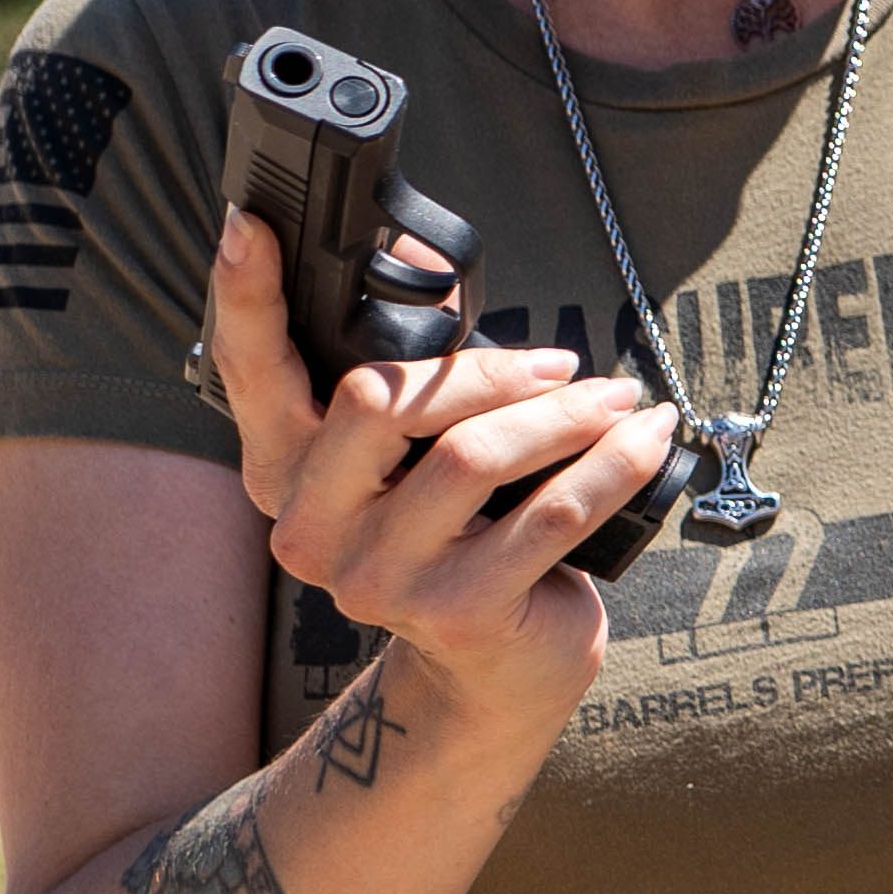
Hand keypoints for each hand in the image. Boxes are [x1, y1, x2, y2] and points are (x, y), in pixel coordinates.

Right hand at [199, 207, 659, 717]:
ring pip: (476, 455)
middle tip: (562, 364)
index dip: (245, 297)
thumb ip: (412, 376)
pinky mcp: (460, 612)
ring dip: (566, 416)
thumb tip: (425, 264)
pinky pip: (553, 513)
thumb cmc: (462, 537)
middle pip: (382, 400)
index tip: (246, 222)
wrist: (494, 670)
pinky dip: (614, 465)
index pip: (252, 373)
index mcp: (284, 473)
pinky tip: (647, 439)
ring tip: (615, 397)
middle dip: (487, 369)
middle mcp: (310, 528)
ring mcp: (378, 580)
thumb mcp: (418, 458)